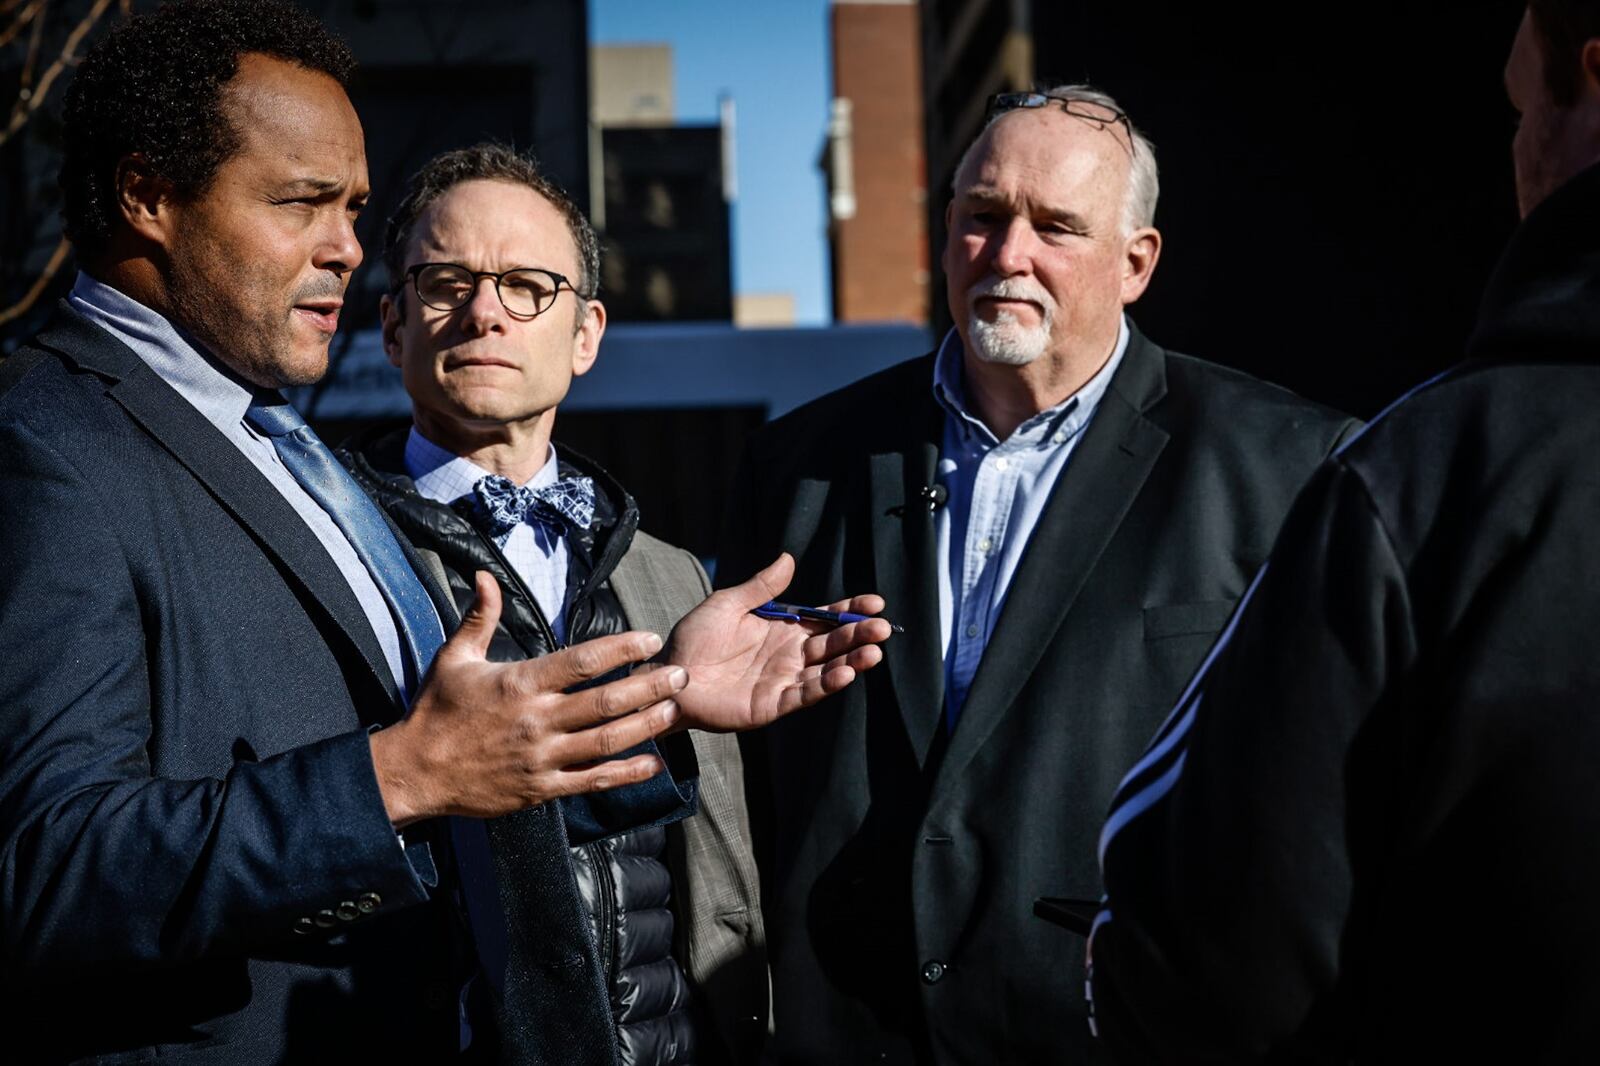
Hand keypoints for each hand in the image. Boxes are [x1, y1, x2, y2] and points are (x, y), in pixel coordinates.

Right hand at [370, 572, 688, 826]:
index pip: (583, 661)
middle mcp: (537, 721)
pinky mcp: (542, 789)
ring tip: (675, 709)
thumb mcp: (454, 658)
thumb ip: (480, 616)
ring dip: (646, 725)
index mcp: (520, 684)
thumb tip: (487, 576)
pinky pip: (592, 781)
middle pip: (606, 701)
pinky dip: (626, 774)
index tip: (652, 639)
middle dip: (650, 686)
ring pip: (607, 741)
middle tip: (682, 674)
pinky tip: (653, 764)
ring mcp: (542, 757)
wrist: (414, 772)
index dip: (623, 648)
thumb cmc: (436, 711)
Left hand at [660, 553, 890, 731]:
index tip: (874, 603)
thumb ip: (760, 587)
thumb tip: (788, 559)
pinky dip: (825, 686)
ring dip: (851, 662)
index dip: (850, 612)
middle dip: (858, 637)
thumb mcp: (728, 604)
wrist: (668, 675)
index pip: (825, 619)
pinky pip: (804, 694)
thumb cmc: (694, 638)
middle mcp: (789, 655)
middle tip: (881, 628)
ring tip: (872, 653)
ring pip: (826, 671)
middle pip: (833, 644)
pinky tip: (844, 674)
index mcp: (783, 629)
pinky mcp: (772, 704)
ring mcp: (783, 680)